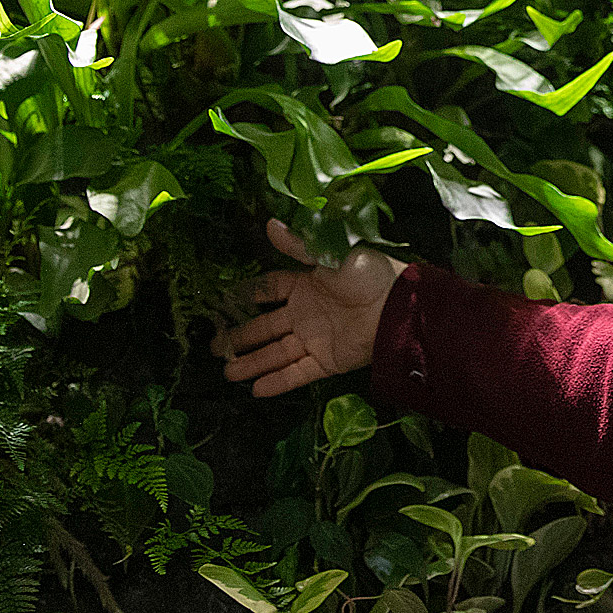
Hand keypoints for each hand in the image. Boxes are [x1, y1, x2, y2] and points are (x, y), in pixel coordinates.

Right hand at [216, 220, 406, 396]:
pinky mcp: (327, 361)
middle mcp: (307, 313)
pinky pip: (297, 373)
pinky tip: (255, 389)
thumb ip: (298, 245)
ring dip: (253, 363)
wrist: (397, 306)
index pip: (270, 289)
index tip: (225, 302)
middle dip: (242, 337)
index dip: (250, 296)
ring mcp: (315, 339)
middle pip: (267, 327)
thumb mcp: (329, 254)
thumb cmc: (366, 274)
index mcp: (307, 284)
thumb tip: (269, 223)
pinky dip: (277, 382)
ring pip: (277, 353)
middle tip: (215, 346)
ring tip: (227, 373)